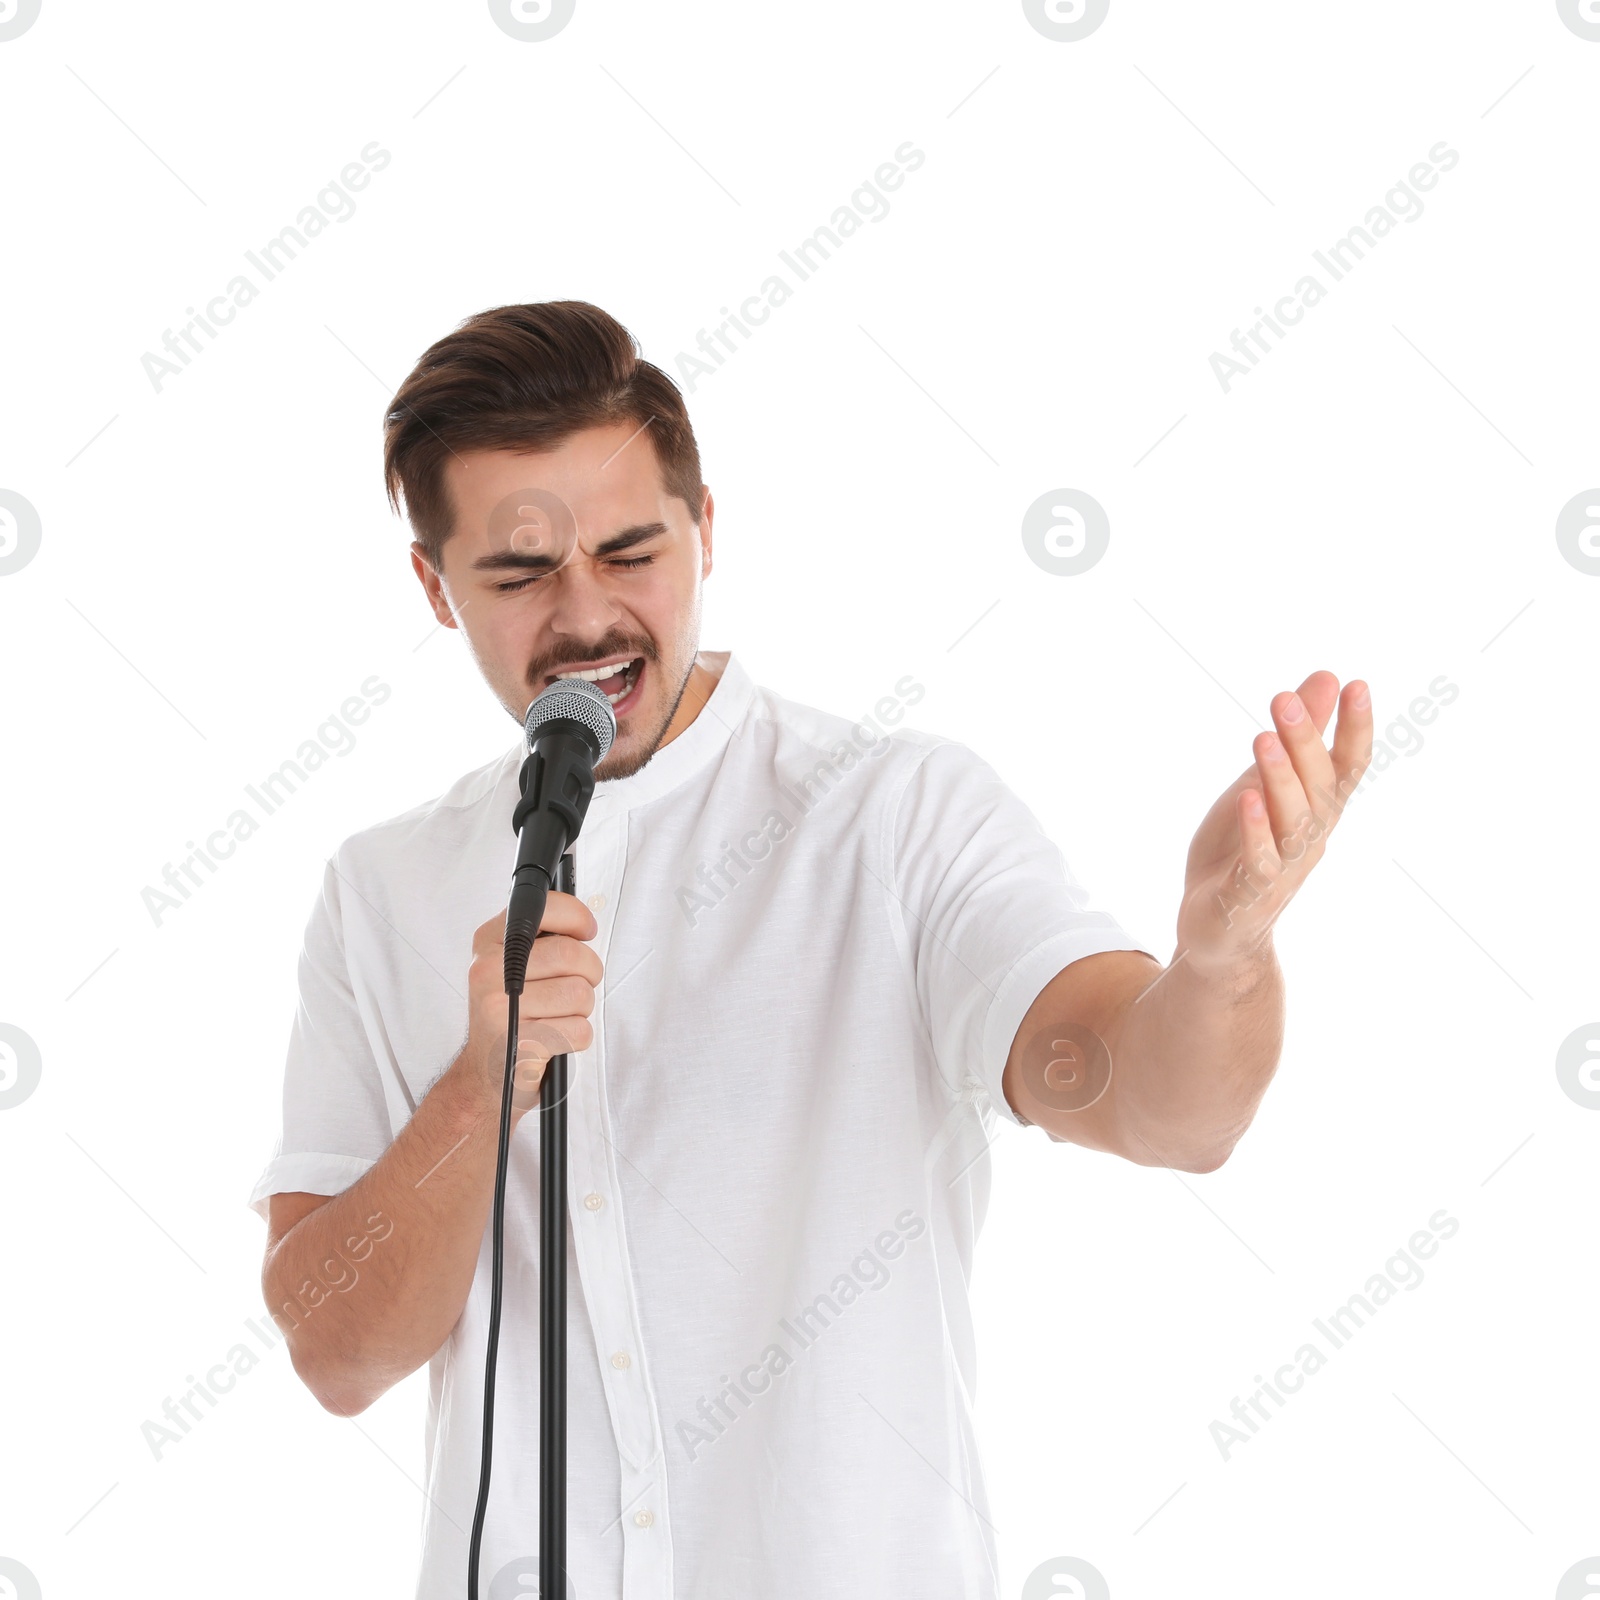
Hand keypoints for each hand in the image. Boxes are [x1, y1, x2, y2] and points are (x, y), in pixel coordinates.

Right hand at [451, 892, 602, 1119]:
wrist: (485, 1071)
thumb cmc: (510, 1011)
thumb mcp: (511, 963)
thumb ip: (540, 936)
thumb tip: (582, 923)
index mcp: (488, 942)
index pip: (544, 908)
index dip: (576, 917)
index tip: (586, 931)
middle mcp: (488, 971)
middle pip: (570, 954)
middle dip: (588, 970)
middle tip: (577, 982)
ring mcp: (500, 1008)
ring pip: (579, 993)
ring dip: (582, 1008)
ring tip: (560, 1013)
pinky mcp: (519, 1043)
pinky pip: (579, 1030)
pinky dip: (578, 1036)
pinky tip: (556, 1037)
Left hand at [1176, 671, 1371, 978]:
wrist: (1219, 932)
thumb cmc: (1244, 849)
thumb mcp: (1267, 784)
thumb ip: (1299, 737)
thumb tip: (1327, 677)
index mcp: (1317, 812)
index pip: (1346, 767)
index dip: (1354, 729)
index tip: (1357, 684)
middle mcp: (1310, 839)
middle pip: (1318, 788)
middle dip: (1304, 743)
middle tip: (1285, 699)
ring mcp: (1283, 869)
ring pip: (1292, 822)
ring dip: (1280, 780)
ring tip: (1263, 738)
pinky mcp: (1248, 895)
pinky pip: (1259, 862)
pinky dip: (1256, 832)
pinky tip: (1246, 799)